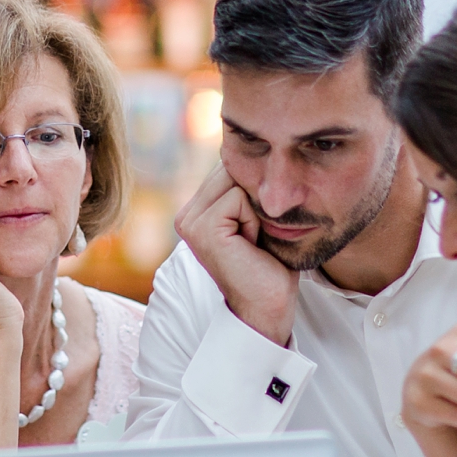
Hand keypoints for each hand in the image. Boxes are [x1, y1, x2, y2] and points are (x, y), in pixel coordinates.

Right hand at [174, 165, 298, 345]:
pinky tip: (250, 244)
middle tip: (255, 236)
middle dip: (254, 196)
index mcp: (195, 211)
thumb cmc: (271, 264)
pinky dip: (254, 218)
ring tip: (252, 239)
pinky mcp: (200, 229)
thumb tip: (250, 150)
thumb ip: (247, 188)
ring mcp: (188, 223)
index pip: (229, 168)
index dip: (254, 190)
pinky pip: (238, 196)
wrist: (269, 306)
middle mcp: (185, 216)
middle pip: (231, 169)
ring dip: (255, 208)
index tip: (255, 229)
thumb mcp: (257, 216)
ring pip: (235, 180)